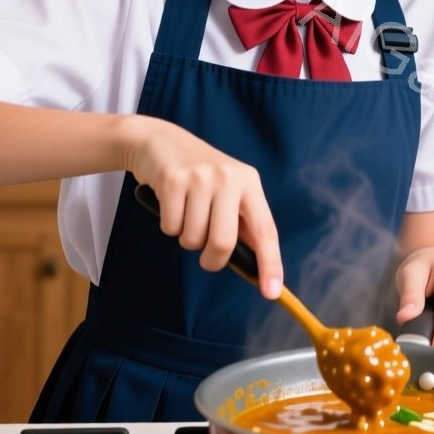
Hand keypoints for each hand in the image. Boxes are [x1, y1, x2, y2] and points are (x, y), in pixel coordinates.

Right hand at [123, 116, 282, 298]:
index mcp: (249, 182)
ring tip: (186, 215)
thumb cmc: (199, 176)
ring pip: (193, 238)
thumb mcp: (228, 191)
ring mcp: (200, 176)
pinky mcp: (172, 179)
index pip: (265, 230)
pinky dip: (169, 226)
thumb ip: (242, 224)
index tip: (272, 291)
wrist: (161, 142)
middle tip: (207, 258)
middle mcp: (228, 177)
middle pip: (224, 241)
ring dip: (187, 239)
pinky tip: (170, 204)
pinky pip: (170, 227)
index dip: (270, 263)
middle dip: (213, 260)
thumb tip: (258, 265)